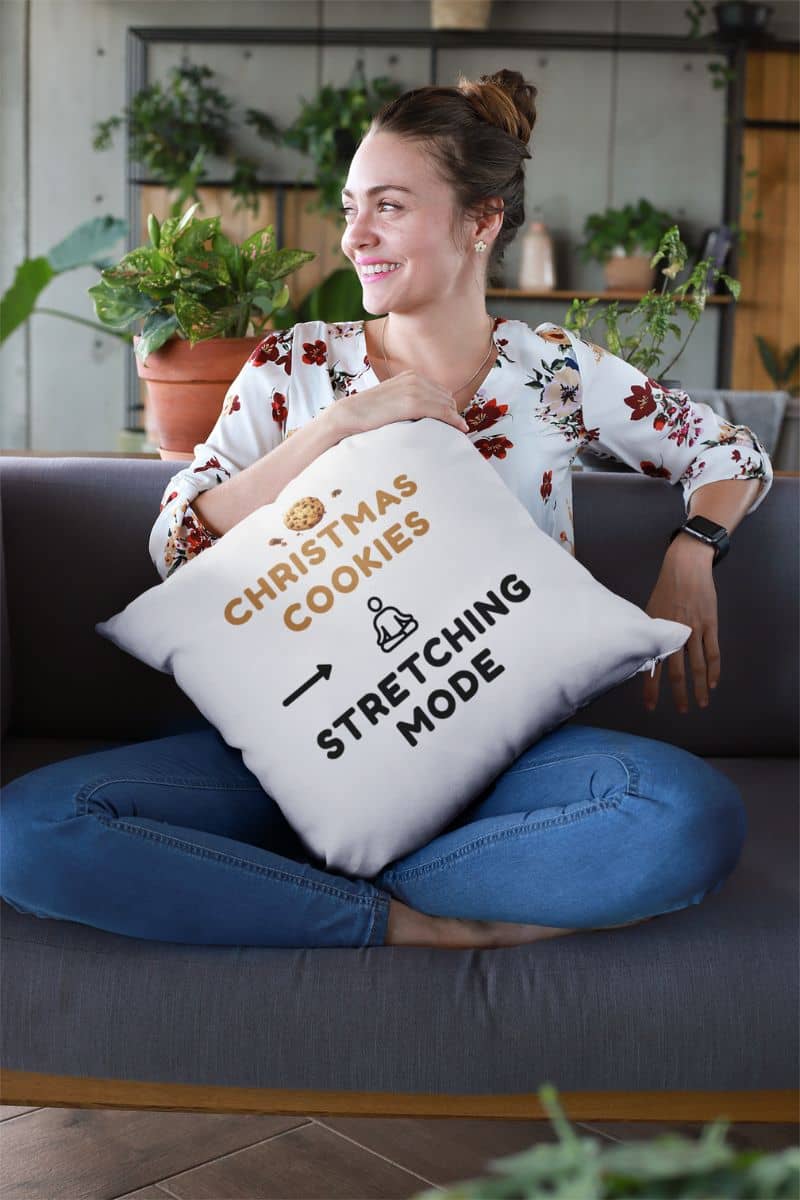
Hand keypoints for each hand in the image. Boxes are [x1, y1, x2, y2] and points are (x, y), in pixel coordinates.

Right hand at [330, 370, 469, 439]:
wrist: (351, 414)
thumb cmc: (369, 412)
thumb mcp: (392, 399)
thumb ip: (408, 400)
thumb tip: (423, 413)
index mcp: (411, 376)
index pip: (440, 391)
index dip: (448, 407)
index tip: (452, 421)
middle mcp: (416, 379)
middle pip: (446, 397)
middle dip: (452, 413)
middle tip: (455, 429)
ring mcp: (415, 390)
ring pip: (447, 405)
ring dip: (454, 418)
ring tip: (457, 431)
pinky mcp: (413, 403)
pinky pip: (443, 412)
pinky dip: (453, 420)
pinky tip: (459, 429)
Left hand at [642, 538, 720, 714]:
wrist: (685, 567)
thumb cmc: (665, 589)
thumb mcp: (650, 611)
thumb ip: (650, 633)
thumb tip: (643, 653)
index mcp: (657, 631)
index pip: (653, 666)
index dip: (651, 689)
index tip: (651, 707)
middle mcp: (675, 633)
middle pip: (677, 671)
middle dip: (678, 694)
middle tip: (681, 711)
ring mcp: (694, 630)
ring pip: (698, 666)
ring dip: (699, 687)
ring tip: (701, 704)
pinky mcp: (709, 624)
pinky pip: (713, 652)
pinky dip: (714, 670)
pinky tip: (713, 683)